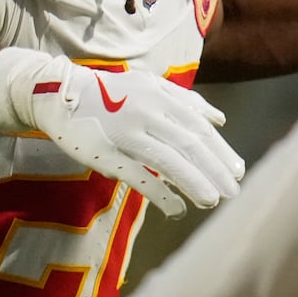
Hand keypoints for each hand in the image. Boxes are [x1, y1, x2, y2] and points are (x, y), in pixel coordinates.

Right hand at [0, 47, 245, 217]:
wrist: (59, 92)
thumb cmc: (113, 93)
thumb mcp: (151, 86)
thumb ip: (186, 101)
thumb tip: (219, 120)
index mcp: (161, 96)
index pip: (199, 127)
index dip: (220, 151)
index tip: (238, 171)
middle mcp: (147, 111)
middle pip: (189, 143)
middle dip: (214, 169)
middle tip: (233, 192)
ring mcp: (124, 132)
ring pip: (167, 160)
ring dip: (194, 182)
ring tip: (212, 201)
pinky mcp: (103, 152)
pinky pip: (136, 175)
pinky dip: (159, 192)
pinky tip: (176, 209)